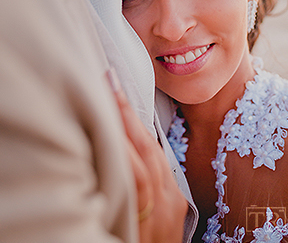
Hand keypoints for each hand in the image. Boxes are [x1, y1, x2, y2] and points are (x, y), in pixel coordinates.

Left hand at [108, 71, 186, 242]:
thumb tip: (128, 162)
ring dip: (124, 124)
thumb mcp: (158, 218)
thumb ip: (149, 192)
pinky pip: (140, 180)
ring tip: (108, 94)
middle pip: (147, 145)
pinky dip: (128, 155)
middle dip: (126, 111)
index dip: (132, 116)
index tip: (116, 87)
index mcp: (171, 193)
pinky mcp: (153, 215)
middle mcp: (169, 195)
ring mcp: (162, 205)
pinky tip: (115, 136)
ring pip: (143, 157)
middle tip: (108, 77)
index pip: (151, 146)